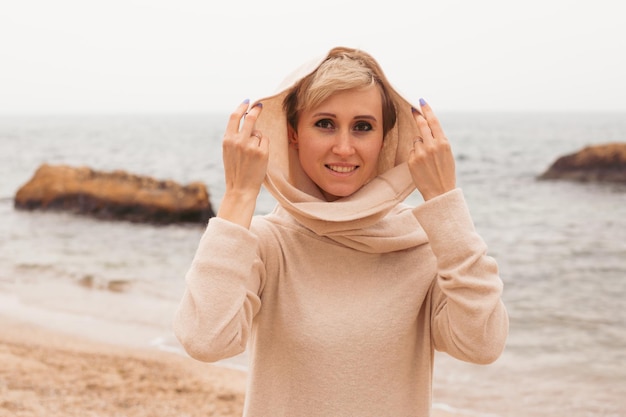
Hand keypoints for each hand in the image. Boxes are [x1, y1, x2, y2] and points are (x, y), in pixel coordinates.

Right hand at [217, 100, 268, 227]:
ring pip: (258, 133)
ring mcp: (250, 146)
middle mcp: (238, 140)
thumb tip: (246, 119)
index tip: (248, 102)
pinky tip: (258, 158)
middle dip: (256, 110)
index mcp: (227, 139)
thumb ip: (234, 136)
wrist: (240, 189)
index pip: (235, 117)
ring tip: (252, 155)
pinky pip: (265, 141)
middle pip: (250, 118)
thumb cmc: (235, 170)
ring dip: (258, 139)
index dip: (242, 107)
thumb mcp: (229, 151)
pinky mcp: (261, 152)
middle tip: (260, 106)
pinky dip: (264, 146)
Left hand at [408, 99, 455, 200]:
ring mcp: (421, 152)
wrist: (440, 191)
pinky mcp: (412, 160)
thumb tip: (427, 129)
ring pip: (416, 140)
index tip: (421, 102)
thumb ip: (438, 140)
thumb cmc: (445, 172)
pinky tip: (421, 165)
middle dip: (417, 116)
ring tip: (427, 159)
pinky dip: (415, 155)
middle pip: (421, 125)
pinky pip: (412, 151)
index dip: (426, 110)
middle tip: (412, 109)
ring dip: (419, 145)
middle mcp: (432, 145)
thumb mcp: (447, 154)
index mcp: (444, 142)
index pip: (433, 121)